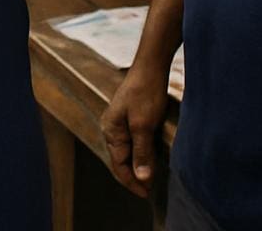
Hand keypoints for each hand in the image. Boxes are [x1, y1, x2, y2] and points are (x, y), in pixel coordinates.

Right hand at [103, 61, 169, 198]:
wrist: (151, 66)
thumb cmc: (145, 93)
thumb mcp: (143, 125)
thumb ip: (142, 152)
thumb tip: (141, 178)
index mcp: (111, 131)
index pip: (118, 165)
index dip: (132, 182)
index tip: (146, 194)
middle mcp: (111, 128)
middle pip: (120, 160)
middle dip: (133, 176)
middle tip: (149, 190)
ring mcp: (120, 122)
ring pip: (127, 151)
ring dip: (138, 166)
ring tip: (151, 178)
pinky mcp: (130, 117)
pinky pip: (132, 142)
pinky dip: (141, 153)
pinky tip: (150, 157)